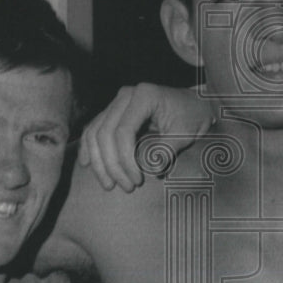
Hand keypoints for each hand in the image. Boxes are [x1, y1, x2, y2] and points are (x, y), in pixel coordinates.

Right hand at [78, 84, 214, 190]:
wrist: (195, 103)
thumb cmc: (193, 116)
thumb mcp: (185, 133)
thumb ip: (168, 149)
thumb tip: (152, 169)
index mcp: (144, 96)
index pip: (123, 131)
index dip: (125, 160)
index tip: (137, 180)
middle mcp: (126, 95)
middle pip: (105, 132)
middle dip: (111, 164)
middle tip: (125, 187)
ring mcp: (118, 101)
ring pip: (95, 132)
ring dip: (98, 161)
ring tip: (108, 184)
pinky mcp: (115, 110)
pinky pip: (95, 128)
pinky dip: (90, 147)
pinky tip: (87, 164)